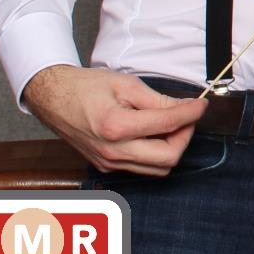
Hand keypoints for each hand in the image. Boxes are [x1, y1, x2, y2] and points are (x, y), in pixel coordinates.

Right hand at [22, 65, 206, 175]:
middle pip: (168, 158)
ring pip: (157, 169)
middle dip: (185, 137)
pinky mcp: (106, 166)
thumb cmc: (85, 87)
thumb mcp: (126, 85)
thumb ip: (158, 101)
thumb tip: (186, 108)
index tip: (201, 105)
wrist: (53, 98)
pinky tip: (153, 133)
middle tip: (186, 117)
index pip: (168, 125)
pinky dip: (155, 153)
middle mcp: (112, 151)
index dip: (191, 114)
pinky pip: (142, 168)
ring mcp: (108, 162)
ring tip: (170, 124)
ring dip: (172, 148)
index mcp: (116, 127)